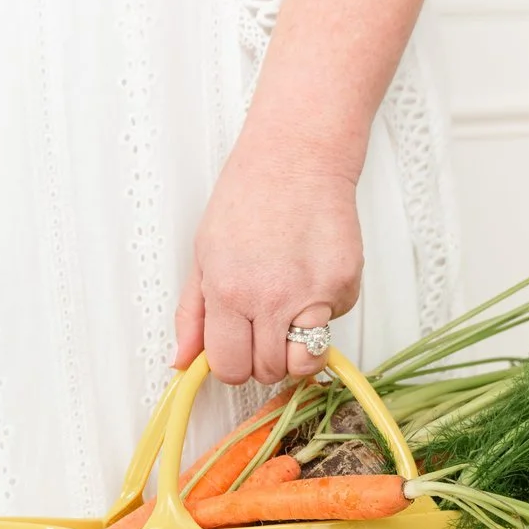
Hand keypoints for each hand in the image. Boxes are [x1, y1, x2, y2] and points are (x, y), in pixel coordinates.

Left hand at [173, 129, 363, 384]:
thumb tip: (183, 360)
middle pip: (269, 371)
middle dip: (265, 358)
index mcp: (230, 293)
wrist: (296, 158)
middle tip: (264, 328)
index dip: (233, 366)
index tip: (238, 352)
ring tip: (290, 316)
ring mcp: (313, 294)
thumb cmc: (249, 196)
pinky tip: (311, 274)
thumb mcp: (204, 255)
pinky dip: (324, 310)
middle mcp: (272, 298)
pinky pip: (333, 323)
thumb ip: (193, 314)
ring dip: (297, 350)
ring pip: (306, 363)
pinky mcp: (345, 285)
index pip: (230, 367)